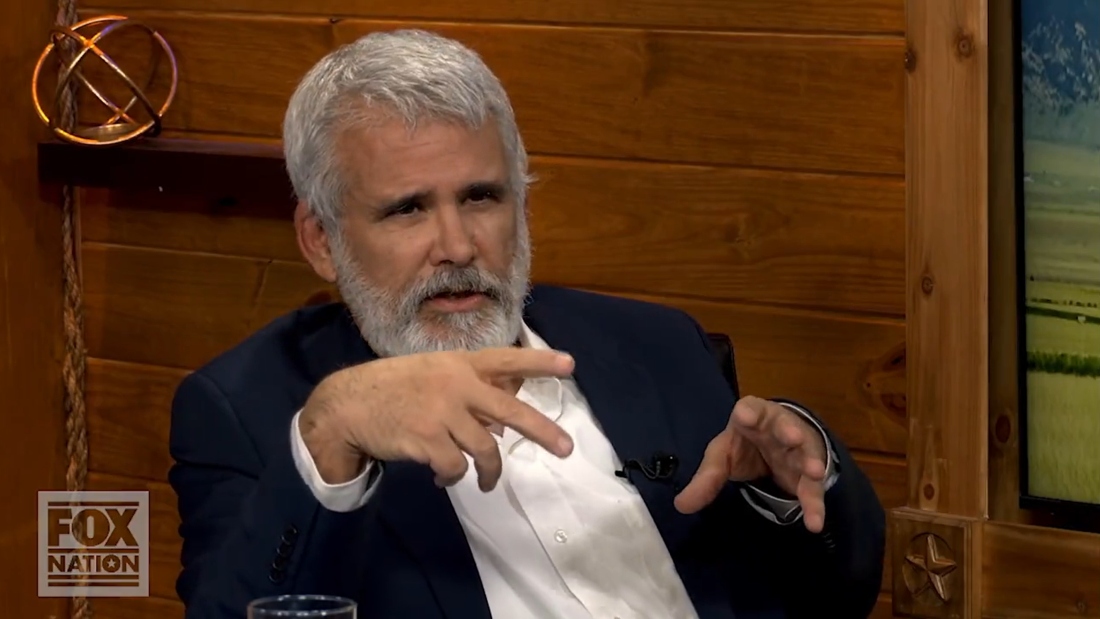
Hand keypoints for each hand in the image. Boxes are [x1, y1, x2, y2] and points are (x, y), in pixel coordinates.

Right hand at [299, 347, 575, 491]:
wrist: (347, 405)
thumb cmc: (393, 388)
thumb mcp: (433, 375)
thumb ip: (468, 391)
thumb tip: (503, 423)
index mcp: (459, 365)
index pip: (506, 360)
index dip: (539, 363)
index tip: (570, 365)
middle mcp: (456, 385)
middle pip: (510, 410)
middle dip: (542, 431)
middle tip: (565, 448)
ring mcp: (442, 412)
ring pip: (485, 450)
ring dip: (489, 473)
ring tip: (486, 483)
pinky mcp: (426, 440)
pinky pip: (455, 469)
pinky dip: (453, 479)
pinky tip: (442, 478)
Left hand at [673, 396, 828, 531]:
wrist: (777, 444)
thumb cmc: (745, 444)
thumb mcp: (723, 456)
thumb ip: (706, 478)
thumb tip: (681, 506)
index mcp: (751, 417)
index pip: (749, 409)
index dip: (748, 412)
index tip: (745, 416)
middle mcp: (778, 428)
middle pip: (784, 426)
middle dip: (788, 431)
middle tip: (793, 437)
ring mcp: (796, 450)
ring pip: (805, 454)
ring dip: (810, 462)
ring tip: (815, 471)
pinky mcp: (807, 473)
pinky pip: (812, 488)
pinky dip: (814, 504)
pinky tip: (814, 522)